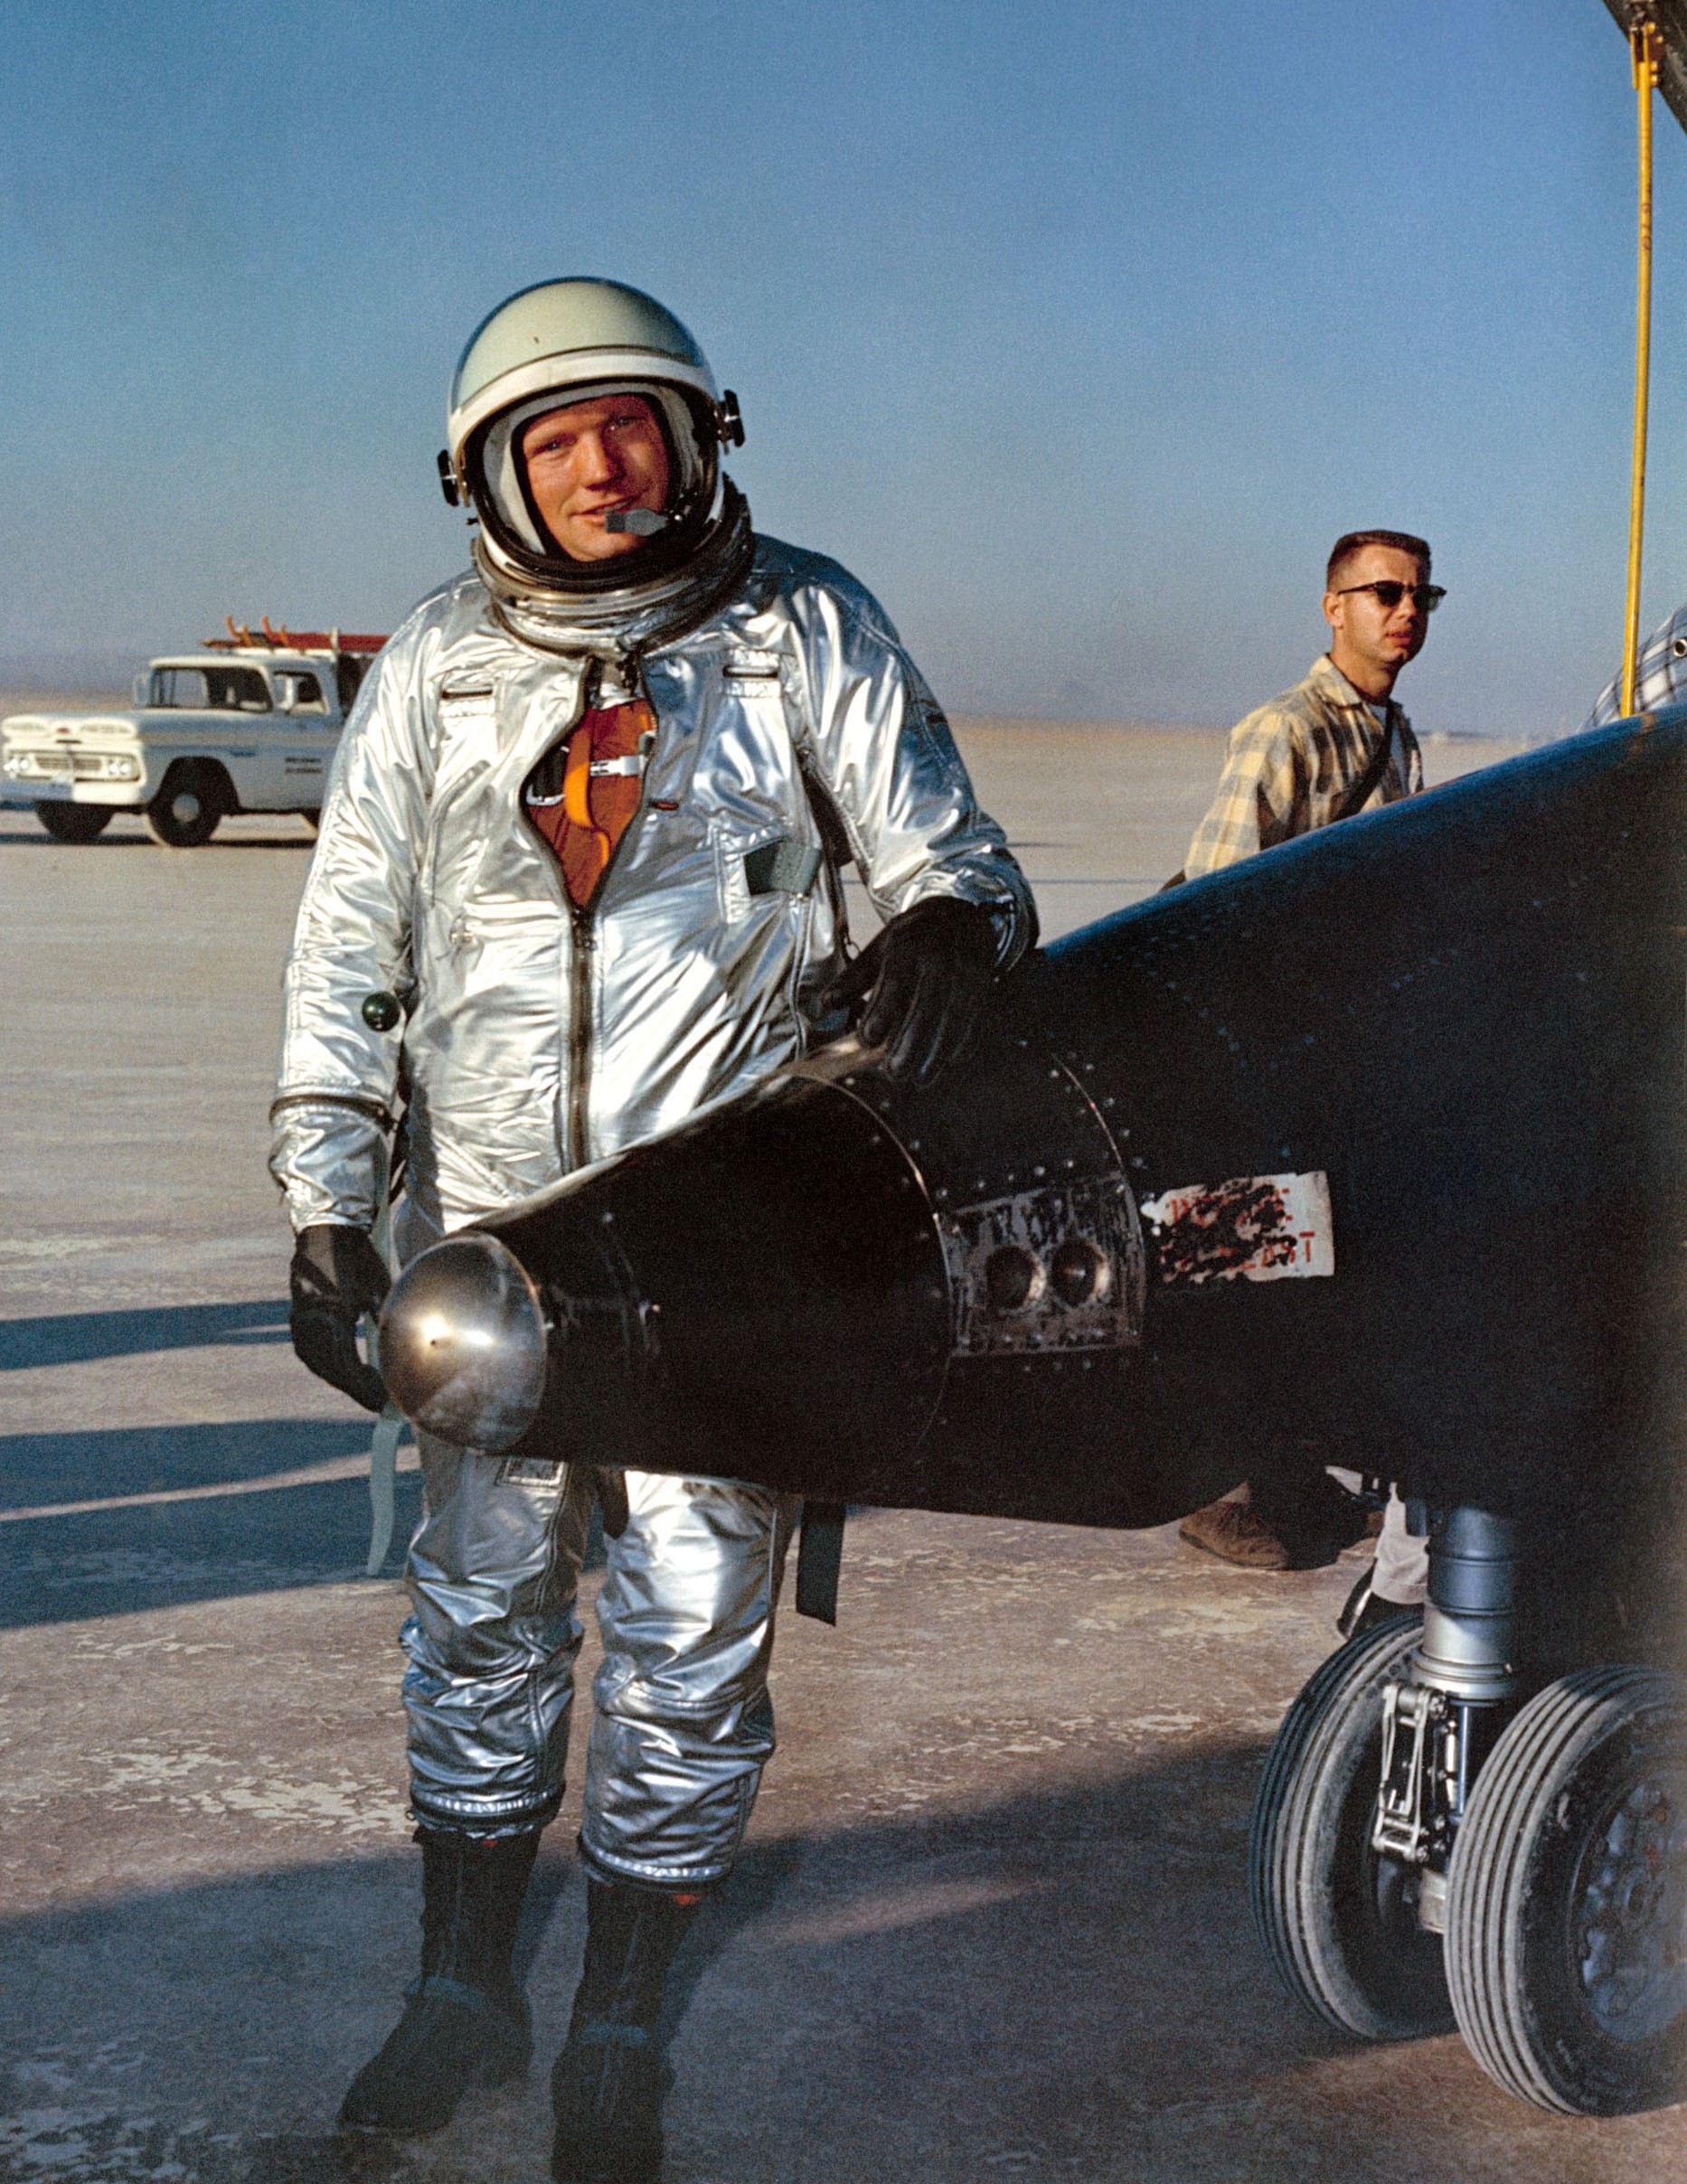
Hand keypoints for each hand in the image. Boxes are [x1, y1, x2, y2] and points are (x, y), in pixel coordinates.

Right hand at [289, 1223, 391, 1410]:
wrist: (327, 1231)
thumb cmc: (358, 1256)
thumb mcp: (378, 1287)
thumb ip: (384, 1320)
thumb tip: (397, 1352)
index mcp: (332, 1313)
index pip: (346, 1364)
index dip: (363, 1388)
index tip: (382, 1401)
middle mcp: (310, 1321)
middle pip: (330, 1369)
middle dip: (354, 1388)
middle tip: (378, 1400)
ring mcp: (299, 1319)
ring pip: (318, 1363)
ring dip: (340, 1378)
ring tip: (364, 1388)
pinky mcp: (297, 1317)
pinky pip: (310, 1352)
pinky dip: (327, 1365)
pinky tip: (343, 1371)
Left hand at [819, 896, 999, 1086]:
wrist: (961, 915)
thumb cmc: (914, 937)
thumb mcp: (880, 948)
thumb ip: (854, 978)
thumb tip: (825, 1005)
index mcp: (908, 949)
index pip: (893, 986)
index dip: (879, 1016)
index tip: (867, 1040)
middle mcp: (939, 962)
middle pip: (926, 1008)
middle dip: (910, 1045)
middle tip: (894, 1074)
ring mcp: (965, 976)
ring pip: (952, 1021)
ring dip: (936, 1055)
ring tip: (919, 1080)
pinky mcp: (982, 989)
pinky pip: (973, 1021)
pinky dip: (961, 1045)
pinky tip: (947, 1064)